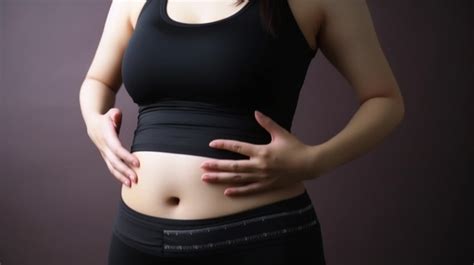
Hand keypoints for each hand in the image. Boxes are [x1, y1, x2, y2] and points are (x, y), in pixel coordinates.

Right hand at [87, 108, 139, 186]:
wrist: (93, 124)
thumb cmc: (106, 118)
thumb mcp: (110, 112)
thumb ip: (114, 114)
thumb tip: (116, 115)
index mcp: (106, 137)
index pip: (117, 149)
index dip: (126, 156)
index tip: (137, 163)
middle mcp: (104, 147)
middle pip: (114, 161)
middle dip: (125, 171)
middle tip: (136, 179)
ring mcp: (104, 153)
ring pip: (112, 167)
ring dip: (121, 176)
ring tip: (131, 184)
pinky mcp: (106, 157)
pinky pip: (112, 168)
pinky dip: (119, 176)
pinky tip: (127, 182)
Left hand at [200, 110, 316, 195]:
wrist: (309, 164)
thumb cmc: (295, 147)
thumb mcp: (281, 133)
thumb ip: (267, 123)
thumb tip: (256, 112)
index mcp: (262, 151)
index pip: (238, 147)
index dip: (224, 145)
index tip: (212, 144)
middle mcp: (259, 165)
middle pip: (233, 166)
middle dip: (216, 166)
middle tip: (202, 167)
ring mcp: (262, 177)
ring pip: (238, 179)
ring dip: (221, 179)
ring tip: (207, 179)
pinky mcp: (267, 186)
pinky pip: (250, 190)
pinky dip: (238, 191)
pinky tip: (226, 192)